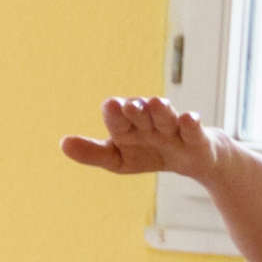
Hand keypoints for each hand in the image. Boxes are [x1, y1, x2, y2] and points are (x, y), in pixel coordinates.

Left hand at [61, 93, 222, 180]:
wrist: (194, 158)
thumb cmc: (150, 153)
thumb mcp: (119, 159)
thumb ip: (93, 153)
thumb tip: (62, 143)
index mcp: (129, 128)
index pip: (118, 120)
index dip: (114, 114)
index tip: (111, 104)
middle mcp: (150, 123)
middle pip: (141, 115)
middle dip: (135, 110)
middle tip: (128, 105)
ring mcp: (174, 129)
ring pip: (167, 118)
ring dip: (160, 111)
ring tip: (154, 102)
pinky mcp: (198, 138)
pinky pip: (194, 130)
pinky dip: (191, 124)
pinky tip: (188, 118)